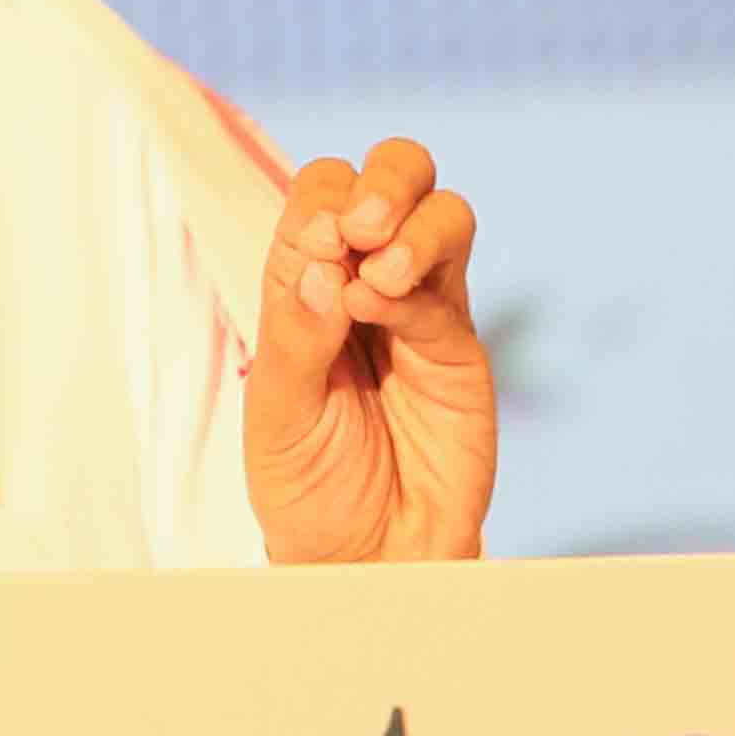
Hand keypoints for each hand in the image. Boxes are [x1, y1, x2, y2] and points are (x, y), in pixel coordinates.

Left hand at [242, 137, 494, 563]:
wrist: (365, 559)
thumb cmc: (307, 487)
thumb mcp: (275, 414)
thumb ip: (294, 336)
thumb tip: (325, 263)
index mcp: (306, 283)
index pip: (319, 196)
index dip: (320, 203)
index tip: (314, 249)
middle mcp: (365, 282)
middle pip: (393, 176)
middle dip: (382, 180)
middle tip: (360, 227)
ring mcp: (420, 312)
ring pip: (442, 215)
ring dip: (411, 223)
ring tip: (376, 274)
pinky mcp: (460, 352)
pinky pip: (451, 292)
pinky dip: (417, 286)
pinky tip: (381, 309)